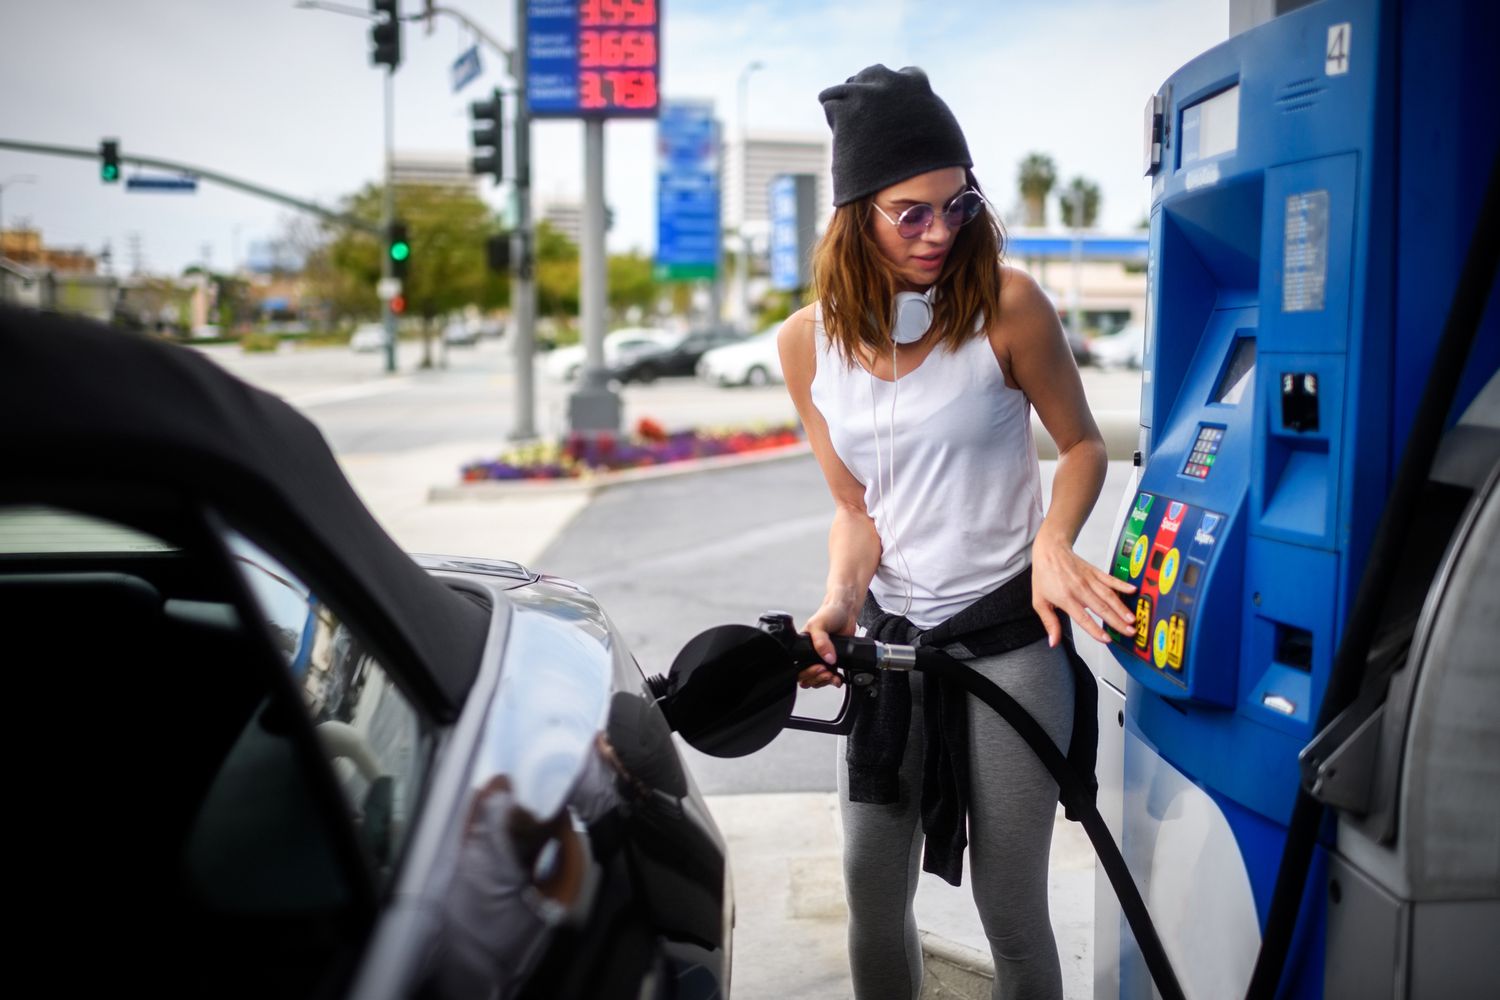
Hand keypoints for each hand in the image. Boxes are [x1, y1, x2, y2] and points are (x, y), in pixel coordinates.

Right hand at [798, 599, 855, 687]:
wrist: (846, 612)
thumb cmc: (829, 613)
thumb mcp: (819, 624)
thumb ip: (821, 641)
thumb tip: (828, 658)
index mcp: (802, 647)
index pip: (797, 668)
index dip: (807, 672)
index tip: (819, 667)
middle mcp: (811, 655)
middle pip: (807, 678)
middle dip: (816, 678)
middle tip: (826, 671)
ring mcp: (822, 660)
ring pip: (817, 680)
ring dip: (824, 681)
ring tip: (832, 675)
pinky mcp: (834, 662)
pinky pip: (830, 678)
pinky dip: (834, 681)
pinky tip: (838, 677)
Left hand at [1031, 529, 1135, 645]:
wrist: (1049, 550)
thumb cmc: (1044, 575)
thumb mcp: (1039, 602)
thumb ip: (1050, 623)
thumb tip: (1054, 641)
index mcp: (1066, 598)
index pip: (1083, 617)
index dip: (1095, 629)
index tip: (1106, 639)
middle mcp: (1080, 589)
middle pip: (1101, 608)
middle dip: (1117, 622)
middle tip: (1129, 632)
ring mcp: (1089, 580)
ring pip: (1109, 595)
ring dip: (1122, 607)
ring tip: (1132, 618)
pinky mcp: (1095, 572)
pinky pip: (1110, 579)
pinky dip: (1122, 584)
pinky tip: (1133, 590)